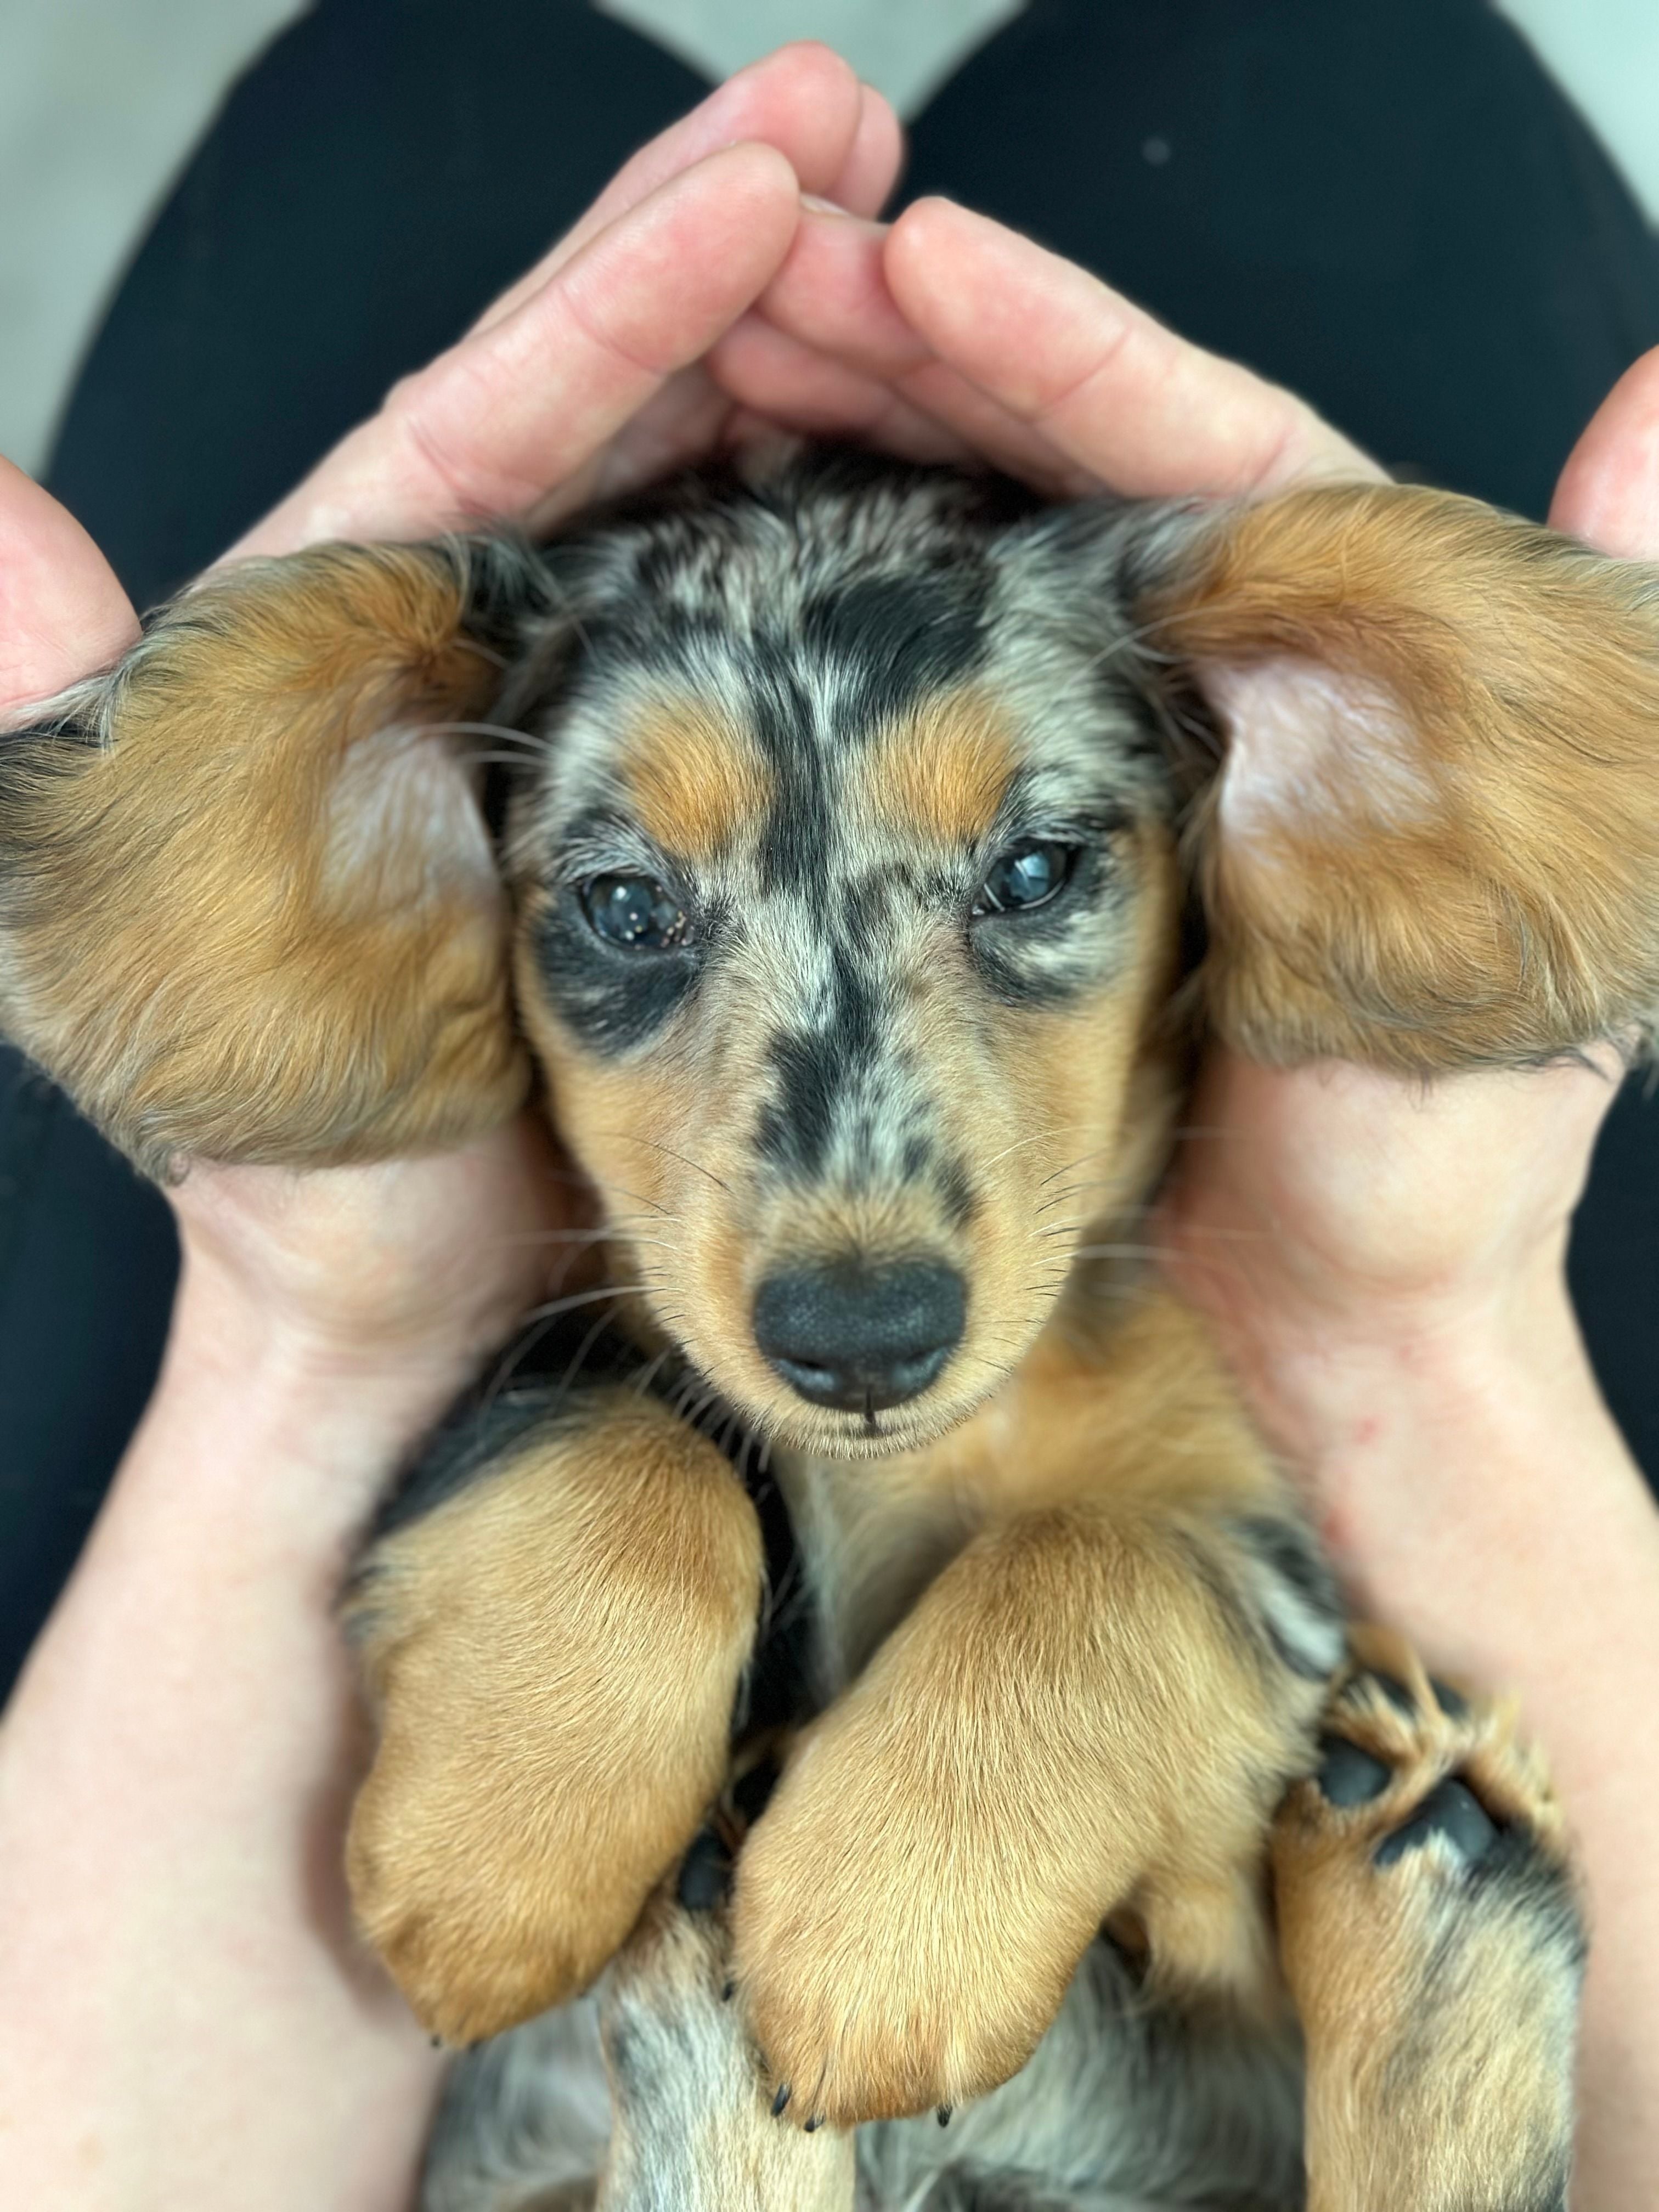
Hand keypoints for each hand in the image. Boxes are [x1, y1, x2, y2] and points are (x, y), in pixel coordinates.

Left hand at [1, 42, 905, 1385]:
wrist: (411, 1312)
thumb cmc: (290, 1153)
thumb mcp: (141, 925)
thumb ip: (65, 707)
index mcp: (350, 630)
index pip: (492, 414)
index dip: (627, 289)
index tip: (771, 179)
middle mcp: (476, 643)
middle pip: (613, 410)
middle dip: (736, 261)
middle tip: (861, 128)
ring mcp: (595, 717)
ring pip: (707, 498)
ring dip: (814, 369)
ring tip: (923, 241)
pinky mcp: (696, 808)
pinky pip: (777, 640)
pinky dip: (858, 540)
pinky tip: (941, 463)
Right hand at [720, 187, 1652, 1542]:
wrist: (1341, 1326)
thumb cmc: (1449, 1162)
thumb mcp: (1540, 910)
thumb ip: (1584, 650)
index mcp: (1378, 654)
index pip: (1212, 447)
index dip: (1061, 348)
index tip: (912, 268)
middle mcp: (1252, 673)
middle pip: (1074, 467)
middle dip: (919, 364)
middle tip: (759, 285)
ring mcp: (1140, 749)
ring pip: (991, 551)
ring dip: (862, 454)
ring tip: (720, 373)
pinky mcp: (1046, 837)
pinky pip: (937, 690)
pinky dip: (842, 614)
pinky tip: (738, 554)